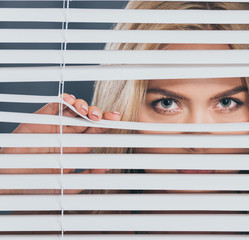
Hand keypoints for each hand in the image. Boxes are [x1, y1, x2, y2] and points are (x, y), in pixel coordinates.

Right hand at [0, 94, 120, 193]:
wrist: (11, 181)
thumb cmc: (38, 186)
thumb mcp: (67, 185)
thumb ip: (87, 176)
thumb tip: (107, 168)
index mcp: (77, 148)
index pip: (96, 132)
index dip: (106, 124)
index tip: (117, 119)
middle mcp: (68, 135)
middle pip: (88, 118)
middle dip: (97, 113)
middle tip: (100, 116)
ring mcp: (55, 126)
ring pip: (74, 110)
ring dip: (83, 106)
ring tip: (85, 110)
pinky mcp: (41, 119)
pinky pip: (55, 106)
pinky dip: (64, 100)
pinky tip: (70, 100)